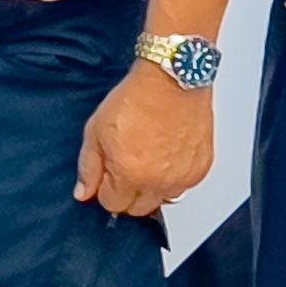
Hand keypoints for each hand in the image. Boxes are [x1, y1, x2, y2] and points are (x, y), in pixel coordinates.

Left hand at [74, 68, 210, 216]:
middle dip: (127, 193)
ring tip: (149, 159)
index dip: (106, 189)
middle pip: (138, 209)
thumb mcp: (97, 129)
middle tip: (127, 167)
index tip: (108, 175)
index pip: (113, 205)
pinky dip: (174, 177)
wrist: (173, 78)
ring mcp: (183, 177)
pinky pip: (184, 187)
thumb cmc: (138, 97)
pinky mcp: (201, 168)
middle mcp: (159, 181)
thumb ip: (89, 166)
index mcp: (130, 173)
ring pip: (163, 200)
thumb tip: (84, 192)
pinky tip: (167, 155)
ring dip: (153, 188)